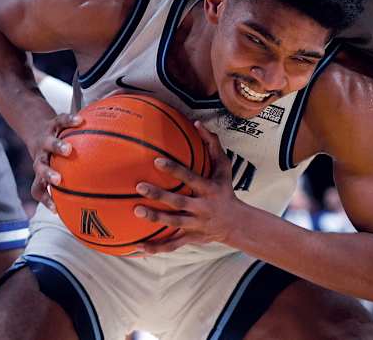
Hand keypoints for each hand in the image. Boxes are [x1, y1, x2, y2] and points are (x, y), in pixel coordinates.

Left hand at [29, 113, 82, 211]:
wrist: (38, 128)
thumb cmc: (56, 155)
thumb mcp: (62, 168)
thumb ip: (77, 181)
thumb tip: (105, 196)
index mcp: (42, 170)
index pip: (38, 189)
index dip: (45, 199)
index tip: (55, 209)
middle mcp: (42, 157)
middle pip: (40, 167)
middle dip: (48, 174)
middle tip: (59, 180)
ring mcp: (46, 140)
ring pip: (49, 144)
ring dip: (56, 147)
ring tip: (68, 149)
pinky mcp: (53, 124)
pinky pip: (61, 121)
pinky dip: (69, 120)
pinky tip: (81, 120)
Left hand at [133, 121, 244, 253]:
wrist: (236, 223)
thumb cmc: (226, 190)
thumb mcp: (224, 167)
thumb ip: (212, 145)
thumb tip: (198, 123)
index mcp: (209, 190)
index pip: (191, 178)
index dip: (175, 170)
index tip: (156, 161)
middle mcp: (202, 208)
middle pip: (179, 202)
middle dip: (159, 195)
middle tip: (139, 186)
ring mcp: (196, 225)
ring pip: (173, 223)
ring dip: (155, 219)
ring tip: (136, 211)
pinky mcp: (190, 238)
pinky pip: (172, 245)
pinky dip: (156, 248)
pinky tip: (137, 247)